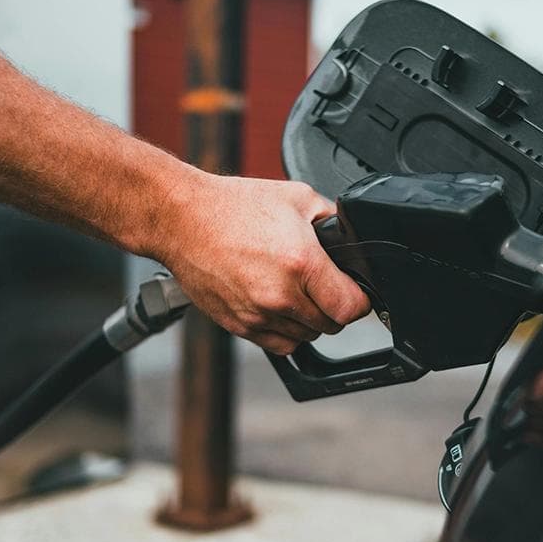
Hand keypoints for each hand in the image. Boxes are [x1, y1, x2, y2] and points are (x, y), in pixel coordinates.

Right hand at [157, 172, 370, 354]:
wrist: (182, 218)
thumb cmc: (233, 206)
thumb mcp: (297, 197)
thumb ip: (332, 221)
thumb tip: (351, 239)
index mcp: (301, 263)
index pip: (351, 307)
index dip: (360, 299)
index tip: (355, 291)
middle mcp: (280, 295)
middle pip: (331, 325)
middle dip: (334, 307)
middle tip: (324, 286)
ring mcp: (258, 314)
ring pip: (306, 338)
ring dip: (309, 321)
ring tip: (297, 292)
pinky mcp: (239, 326)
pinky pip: (279, 344)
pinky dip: (286, 331)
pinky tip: (280, 306)